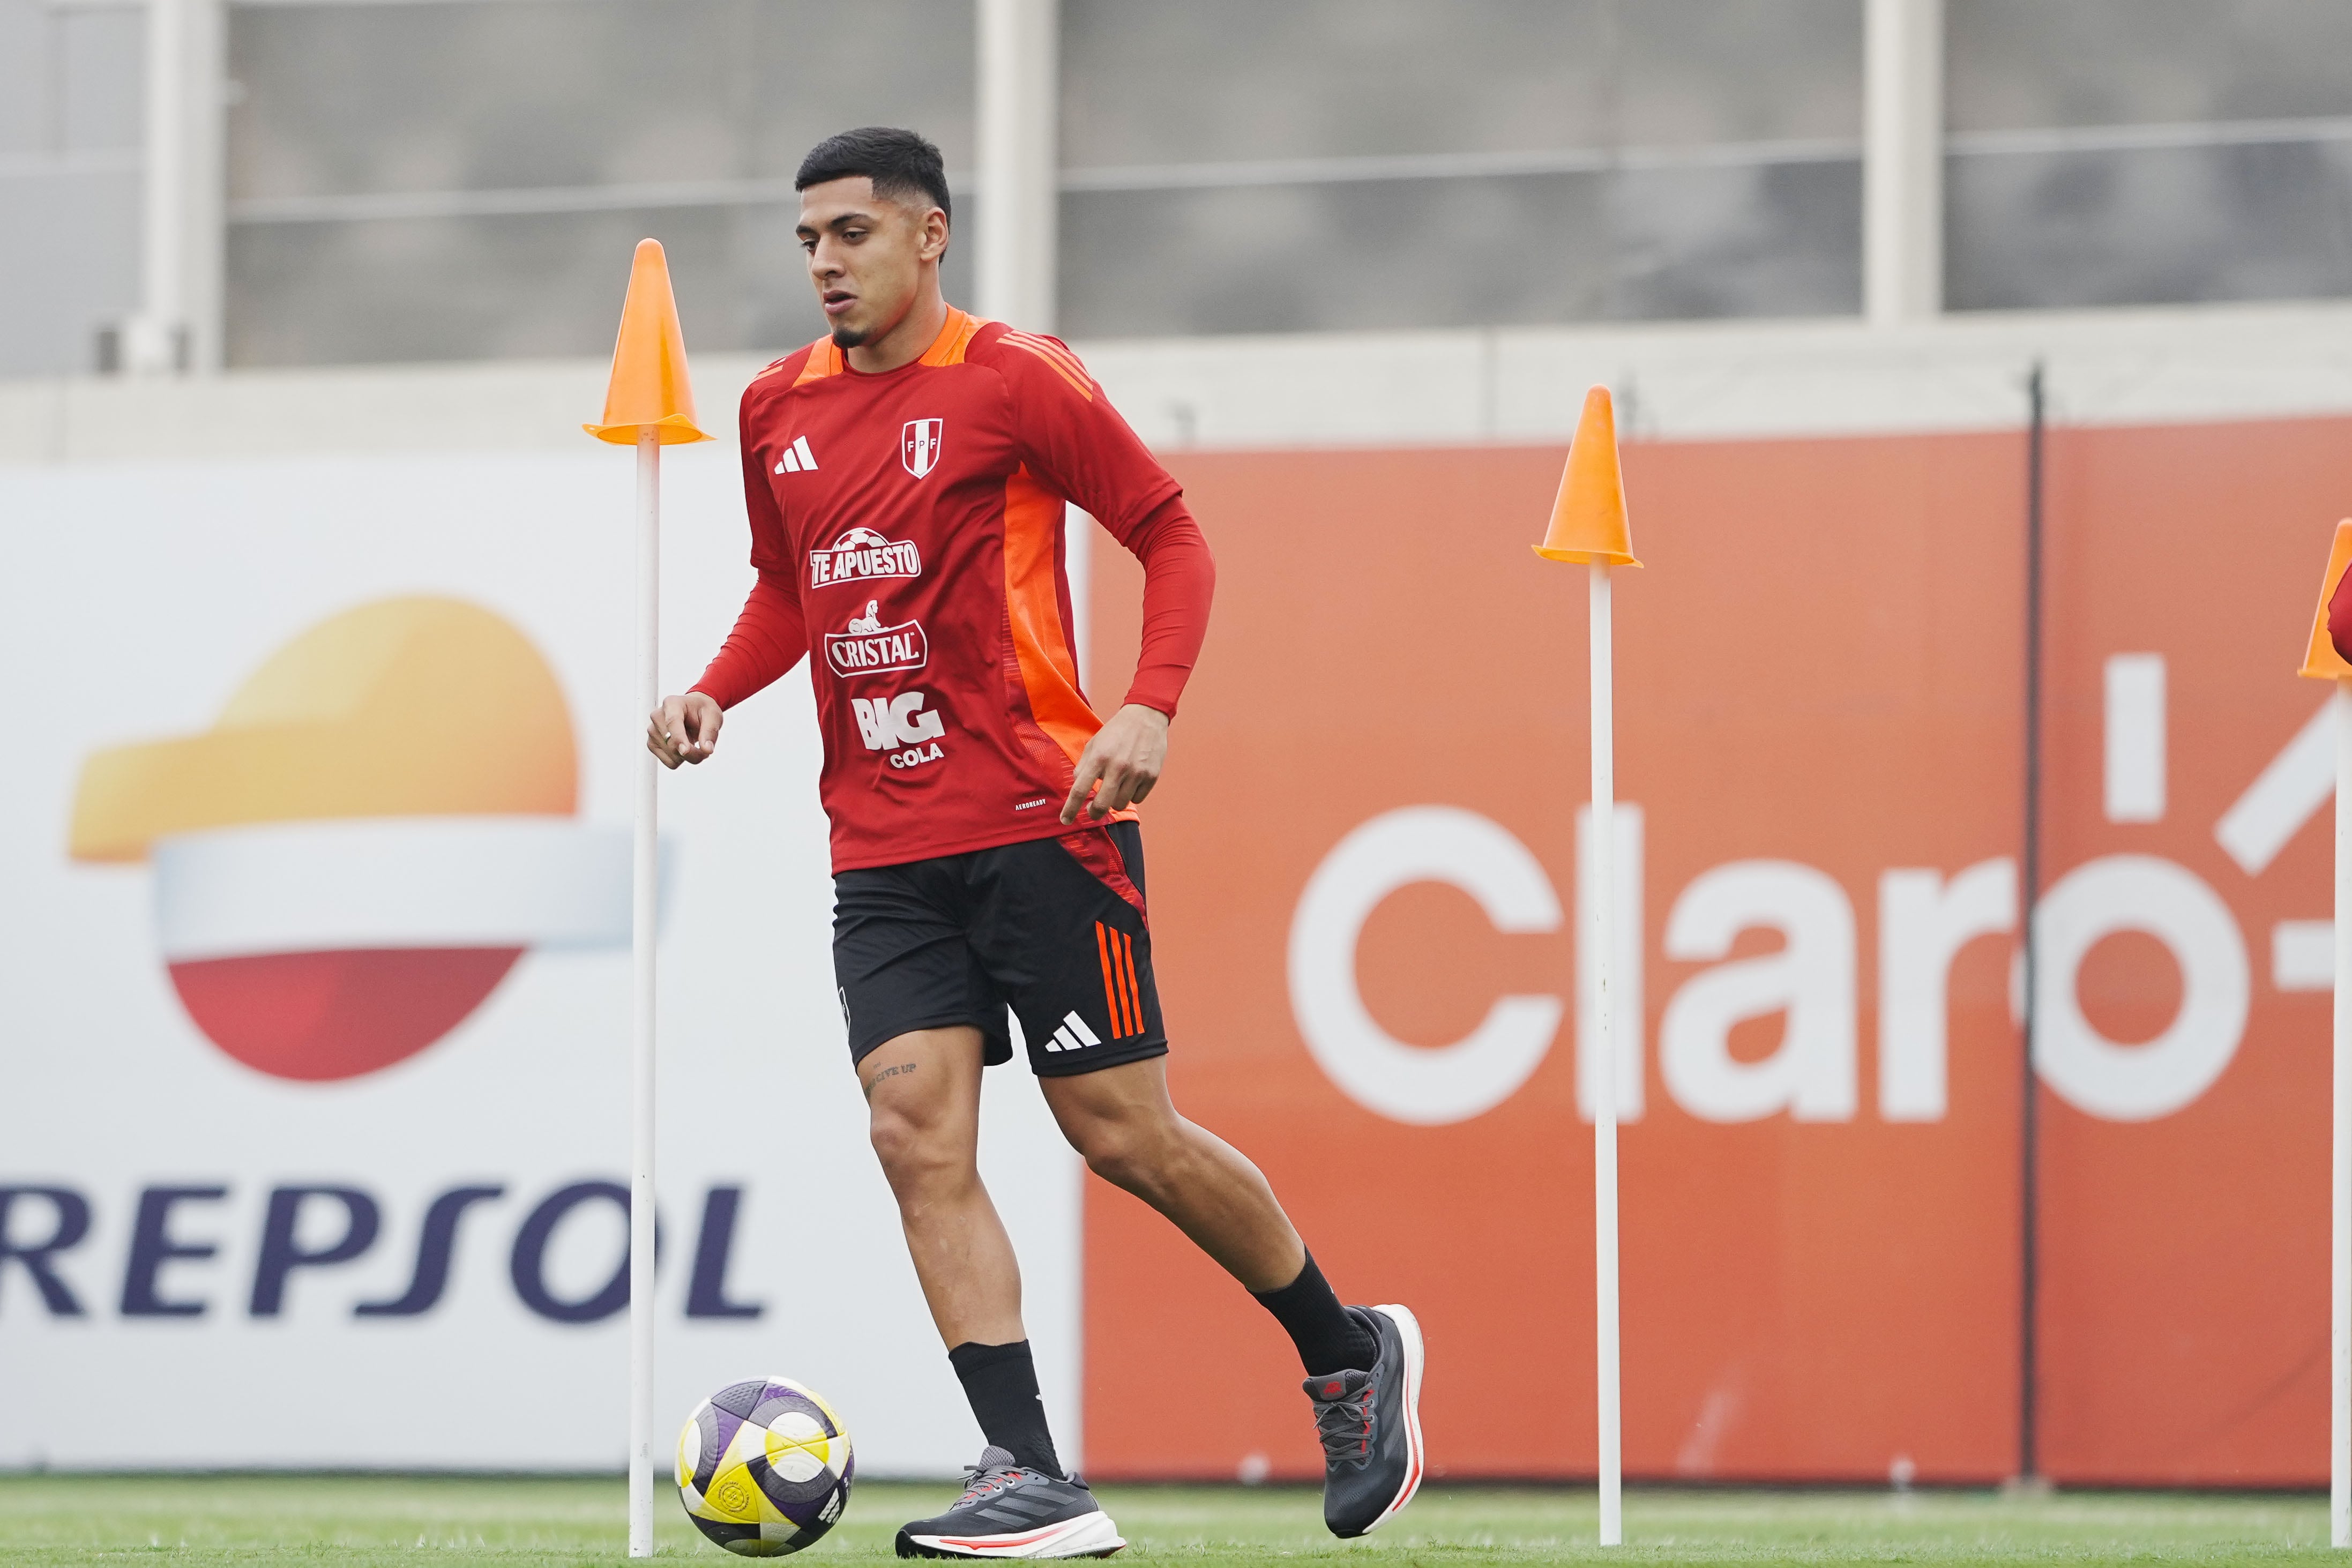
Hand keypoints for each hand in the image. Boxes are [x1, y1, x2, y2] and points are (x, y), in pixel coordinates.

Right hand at [648, 692, 723, 768]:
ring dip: (688, 756)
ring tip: (692, 740)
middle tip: (705, 744)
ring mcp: (653, 731)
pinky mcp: (652, 744)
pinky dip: (681, 760)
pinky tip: (684, 746)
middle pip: (673, 745)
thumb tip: (706, 749)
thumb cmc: (701, 710)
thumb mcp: (713, 716)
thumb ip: (710, 732)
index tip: (685, 751)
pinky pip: (670, 762)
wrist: (694, 711)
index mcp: (672, 704)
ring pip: (672, 757)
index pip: (672, 722)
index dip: (679, 738)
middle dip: (693, 752)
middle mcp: (658, 716)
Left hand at [1060, 704, 1168, 824]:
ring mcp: (1136, 773)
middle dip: (1094, 813)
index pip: (1080, 790)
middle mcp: (1118, 767)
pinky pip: (1137, 799)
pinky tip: (1131, 781)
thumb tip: (1078, 785)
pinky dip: (1132, 795)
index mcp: (1099, 758)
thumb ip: (1084, 766)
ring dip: (1114, 801)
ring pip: (1120, 804)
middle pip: (1102, 805)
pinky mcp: (1151, 776)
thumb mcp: (1094, 744)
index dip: (1071, 809)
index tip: (1065, 820)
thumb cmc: (1117, 731)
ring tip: (1116, 786)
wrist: (1146, 717)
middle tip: (1092, 811)